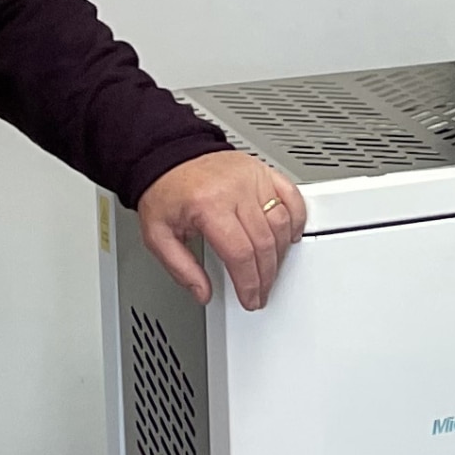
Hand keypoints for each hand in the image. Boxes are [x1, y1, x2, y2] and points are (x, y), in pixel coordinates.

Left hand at [137, 151, 306, 312]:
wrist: (169, 157)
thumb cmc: (164, 191)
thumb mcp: (157, 235)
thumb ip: (180, 268)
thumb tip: (202, 292)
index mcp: (207, 206)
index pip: (240, 254)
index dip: (249, 283)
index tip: (250, 298)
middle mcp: (234, 190)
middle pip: (263, 243)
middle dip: (265, 276)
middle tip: (261, 291)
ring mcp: (252, 178)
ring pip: (281, 223)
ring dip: (280, 253)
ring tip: (270, 269)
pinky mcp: (262, 170)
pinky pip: (291, 196)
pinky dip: (296, 218)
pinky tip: (290, 235)